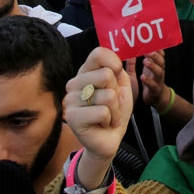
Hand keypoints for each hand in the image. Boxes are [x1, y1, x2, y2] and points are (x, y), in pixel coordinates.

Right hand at [65, 47, 132, 188]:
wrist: (109, 139)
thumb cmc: (115, 112)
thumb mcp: (122, 88)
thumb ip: (119, 71)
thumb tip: (118, 60)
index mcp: (85, 73)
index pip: (98, 53)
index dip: (114, 62)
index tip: (118, 74)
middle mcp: (74, 84)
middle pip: (106, 75)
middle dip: (117, 93)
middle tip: (112, 105)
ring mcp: (71, 100)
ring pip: (107, 95)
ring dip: (115, 109)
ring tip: (108, 116)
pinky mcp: (73, 117)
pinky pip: (102, 112)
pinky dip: (110, 119)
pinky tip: (103, 124)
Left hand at [137, 51, 168, 108]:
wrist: (156, 97)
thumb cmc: (151, 79)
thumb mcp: (148, 68)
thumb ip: (145, 58)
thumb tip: (136, 47)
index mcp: (158, 65)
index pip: (161, 55)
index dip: (158, 49)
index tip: (152, 42)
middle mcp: (160, 71)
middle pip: (161, 62)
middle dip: (155, 56)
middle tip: (148, 51)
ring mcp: (158, 81)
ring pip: (158, 72)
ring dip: (153, 66)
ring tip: (145, 61)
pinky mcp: (155, 90)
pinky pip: (153, 85)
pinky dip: (148, 81)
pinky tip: (142, 77)